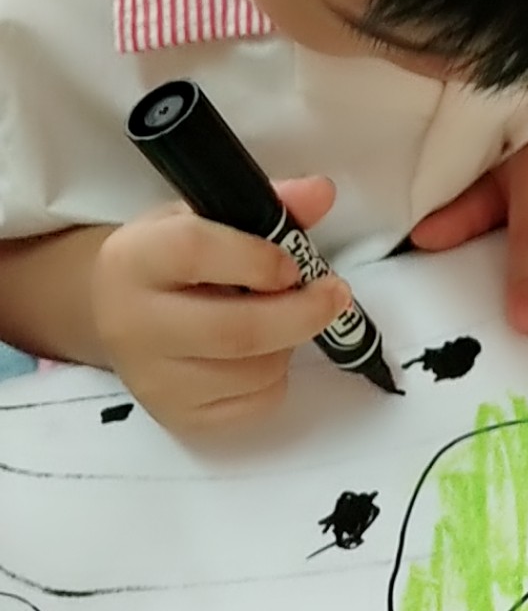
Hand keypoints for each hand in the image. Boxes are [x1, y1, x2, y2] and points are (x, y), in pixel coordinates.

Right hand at [90, 178, 351, 435]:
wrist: (110, 310)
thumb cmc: (168, 256)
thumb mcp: (205, 215)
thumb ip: (267, 203)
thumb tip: (322, 192)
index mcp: (136, 259)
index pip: (195, 254)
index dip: (257, 258)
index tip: (293, 262)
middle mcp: (133, 325)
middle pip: (233, 331)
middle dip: (301, 313)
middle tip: (335, 294)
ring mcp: (152, 381)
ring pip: (251, 372)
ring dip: (289, 343)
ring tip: (286, 317)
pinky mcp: (175, 418)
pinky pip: (252, 406)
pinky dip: (276, 378)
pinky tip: (265, 352)